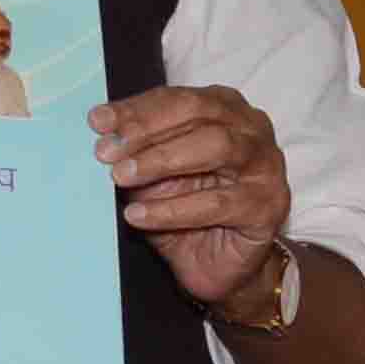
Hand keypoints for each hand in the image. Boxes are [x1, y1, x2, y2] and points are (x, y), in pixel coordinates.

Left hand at [92, 85, 292, 312]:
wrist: (218, 265)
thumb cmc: (186, 209)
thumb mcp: (153, 176)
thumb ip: (136, 151)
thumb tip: (102, 133)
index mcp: (225, 108)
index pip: (178, 98)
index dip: (136, 108)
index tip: (97, 122)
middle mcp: (252, 129)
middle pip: (200, 113)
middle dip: (147, 130)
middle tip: (107, 152)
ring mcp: (266, 166)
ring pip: (216, 147)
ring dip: (162, 160)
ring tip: (121, 177)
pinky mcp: (267, 207)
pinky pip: (216, 203)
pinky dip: (172, 209)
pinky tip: (138, 216)